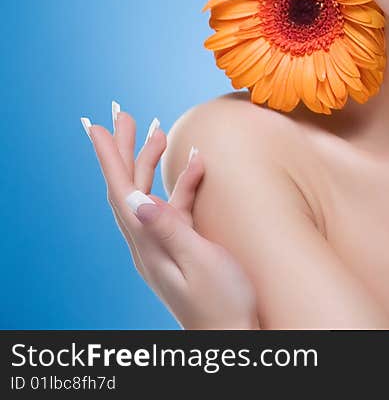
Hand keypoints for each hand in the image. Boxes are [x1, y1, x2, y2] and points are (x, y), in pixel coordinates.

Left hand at [83, 104, 257, 329]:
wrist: (232, 334)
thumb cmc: (223, 302)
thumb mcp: (199, 262)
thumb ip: (170, 228)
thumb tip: (136, 198)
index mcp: (148, 244)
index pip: (120, 190)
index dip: (108, 155)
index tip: (96, 125)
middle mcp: (148, 242)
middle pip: (128, 186)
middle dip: (125, 148)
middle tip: (122, 113)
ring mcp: (163, 244)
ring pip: (149, 193)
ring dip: (150, 160)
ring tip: (157, 129)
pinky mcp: (181, 246)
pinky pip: (175, 205)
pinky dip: (183, 181)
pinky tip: (198, 165)